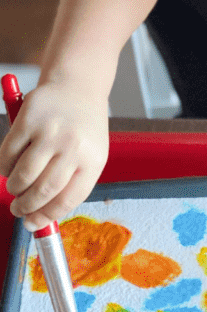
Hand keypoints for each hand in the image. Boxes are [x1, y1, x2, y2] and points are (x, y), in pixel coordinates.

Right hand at [0, 80, 108, 229]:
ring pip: (24, 175)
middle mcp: (73, 146)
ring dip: (15, 188)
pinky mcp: (28, 119)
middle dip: (26, 207)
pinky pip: (8, 154)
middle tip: (18, 210)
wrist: (78, 87)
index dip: (46, 217)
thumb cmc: (83, 128)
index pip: (68, 199)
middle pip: (44, 190)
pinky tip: (9, 168)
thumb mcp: (90, 155)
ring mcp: (50, 132)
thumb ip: (71, 184)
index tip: (32, 224)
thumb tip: (41, 218)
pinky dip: (4, 167)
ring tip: (15, 189)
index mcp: (93, 160)